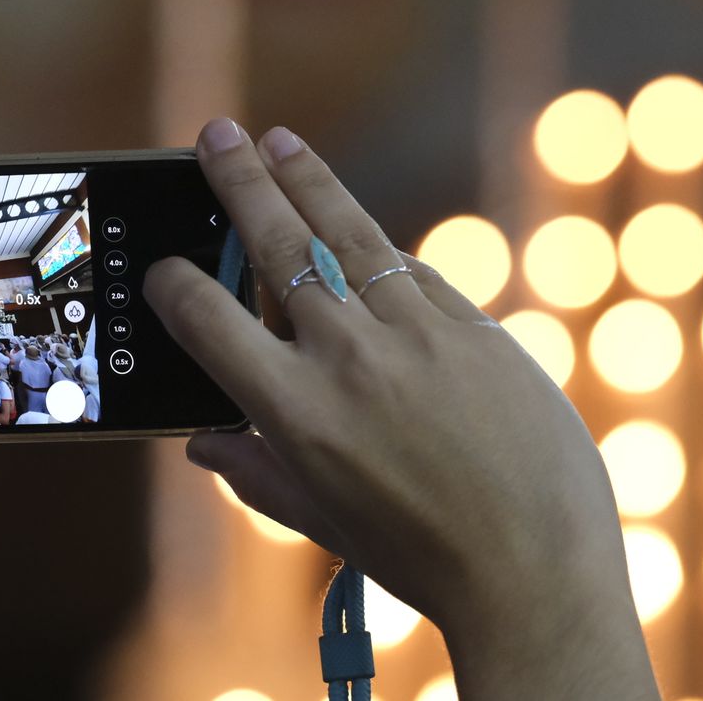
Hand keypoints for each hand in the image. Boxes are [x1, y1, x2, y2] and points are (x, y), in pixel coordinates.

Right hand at [144, 119, 657, 700]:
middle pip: (279, 246)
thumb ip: (256, 474)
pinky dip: (377, 250)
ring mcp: (417, 333)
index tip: (165, 269)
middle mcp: (349, 358)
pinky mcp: (475, 326)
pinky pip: (412, 272)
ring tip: (279, 142)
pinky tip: (358, 232)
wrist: (536, 566)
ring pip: (349, 234)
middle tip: (217, 135)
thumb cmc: (422, 556)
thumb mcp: (322, 523)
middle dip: (241, 183)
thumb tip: (203, 445)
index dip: (176, 286)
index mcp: (296, 412)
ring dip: (308, 182)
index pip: (210, 322)